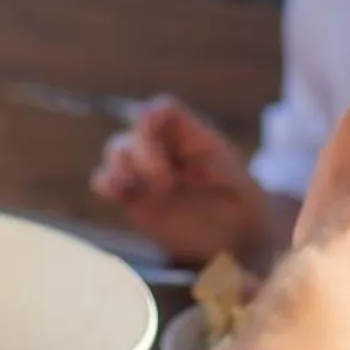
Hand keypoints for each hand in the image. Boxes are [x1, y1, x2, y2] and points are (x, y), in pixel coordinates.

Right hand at [90, 96, 269, 265]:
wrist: (235, 239)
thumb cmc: (244, 209)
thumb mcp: (245, 189)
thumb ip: (230, 180)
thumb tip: (236, 184)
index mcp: (191, 137)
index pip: (163, 110)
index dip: (150, 117)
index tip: (150, 133)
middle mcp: (164, 149)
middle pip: (135, 132)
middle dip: (142, 153)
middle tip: (165, 186)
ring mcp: (145, 172)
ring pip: (116, 152)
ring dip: (118, 166)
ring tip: (131, 188)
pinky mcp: (132, 196)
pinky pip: (105, 181)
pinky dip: (106, 183)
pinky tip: (118, 195)